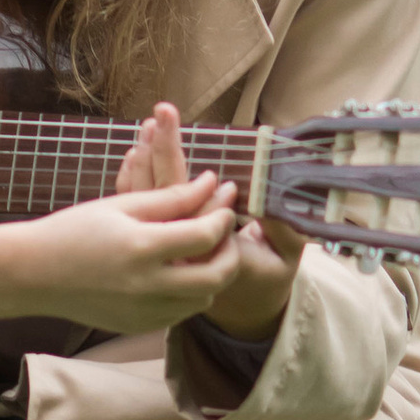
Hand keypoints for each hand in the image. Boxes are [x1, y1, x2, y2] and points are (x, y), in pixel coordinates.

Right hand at [0, 171, 241, 337]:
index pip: (205, 235)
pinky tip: (178, 271)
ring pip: (204, 298)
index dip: (223, 215)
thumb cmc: (73, 230)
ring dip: (212, 274)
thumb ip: (171, 198)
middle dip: (231, 250)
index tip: (226, 197)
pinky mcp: (139, 326)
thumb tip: (213, 183)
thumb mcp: (121, 206)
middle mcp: (147, 286)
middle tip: (225, 231)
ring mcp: (144, 312)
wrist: (34, 273)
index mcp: (141, 248)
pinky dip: (189, 293)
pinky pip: (182, 313)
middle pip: (218, 276)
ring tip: (202, 249)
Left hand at [118, 102, 300, 336]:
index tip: (186, 140)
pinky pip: (139, 209)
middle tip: (162, 112)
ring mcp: (164, 245)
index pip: (193, 211)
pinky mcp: (157, 238)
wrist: (242, 307)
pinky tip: (134, 152)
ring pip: (147, 201)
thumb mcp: (285, 257)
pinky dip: (133, 179)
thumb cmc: (268, 275)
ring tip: (147, 125)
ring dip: (146, 161)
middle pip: (164, 197)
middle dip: (163, 151)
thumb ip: (285, 231)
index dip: (190, 178)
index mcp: (209, 254)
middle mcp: (179, 251)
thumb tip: (277, 199)